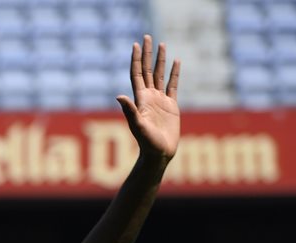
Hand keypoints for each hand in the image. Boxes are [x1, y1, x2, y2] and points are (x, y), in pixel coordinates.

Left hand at [116, 34, 180, 163]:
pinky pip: (173, 85)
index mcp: (140, 99)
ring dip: (160, 60)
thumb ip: (130, 111)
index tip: (136, 44)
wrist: (159, 153)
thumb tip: (119, 95)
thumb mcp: (138, 126)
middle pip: (147, 70)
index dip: (136, 59)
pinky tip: (176, 62)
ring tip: (162, 44)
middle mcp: (149, 97)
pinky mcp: (171, 105)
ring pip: (160, 75)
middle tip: (147, 37)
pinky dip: (175, 73)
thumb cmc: (147, 143)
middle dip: (147, 54)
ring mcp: (160, 100)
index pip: (137, 74)